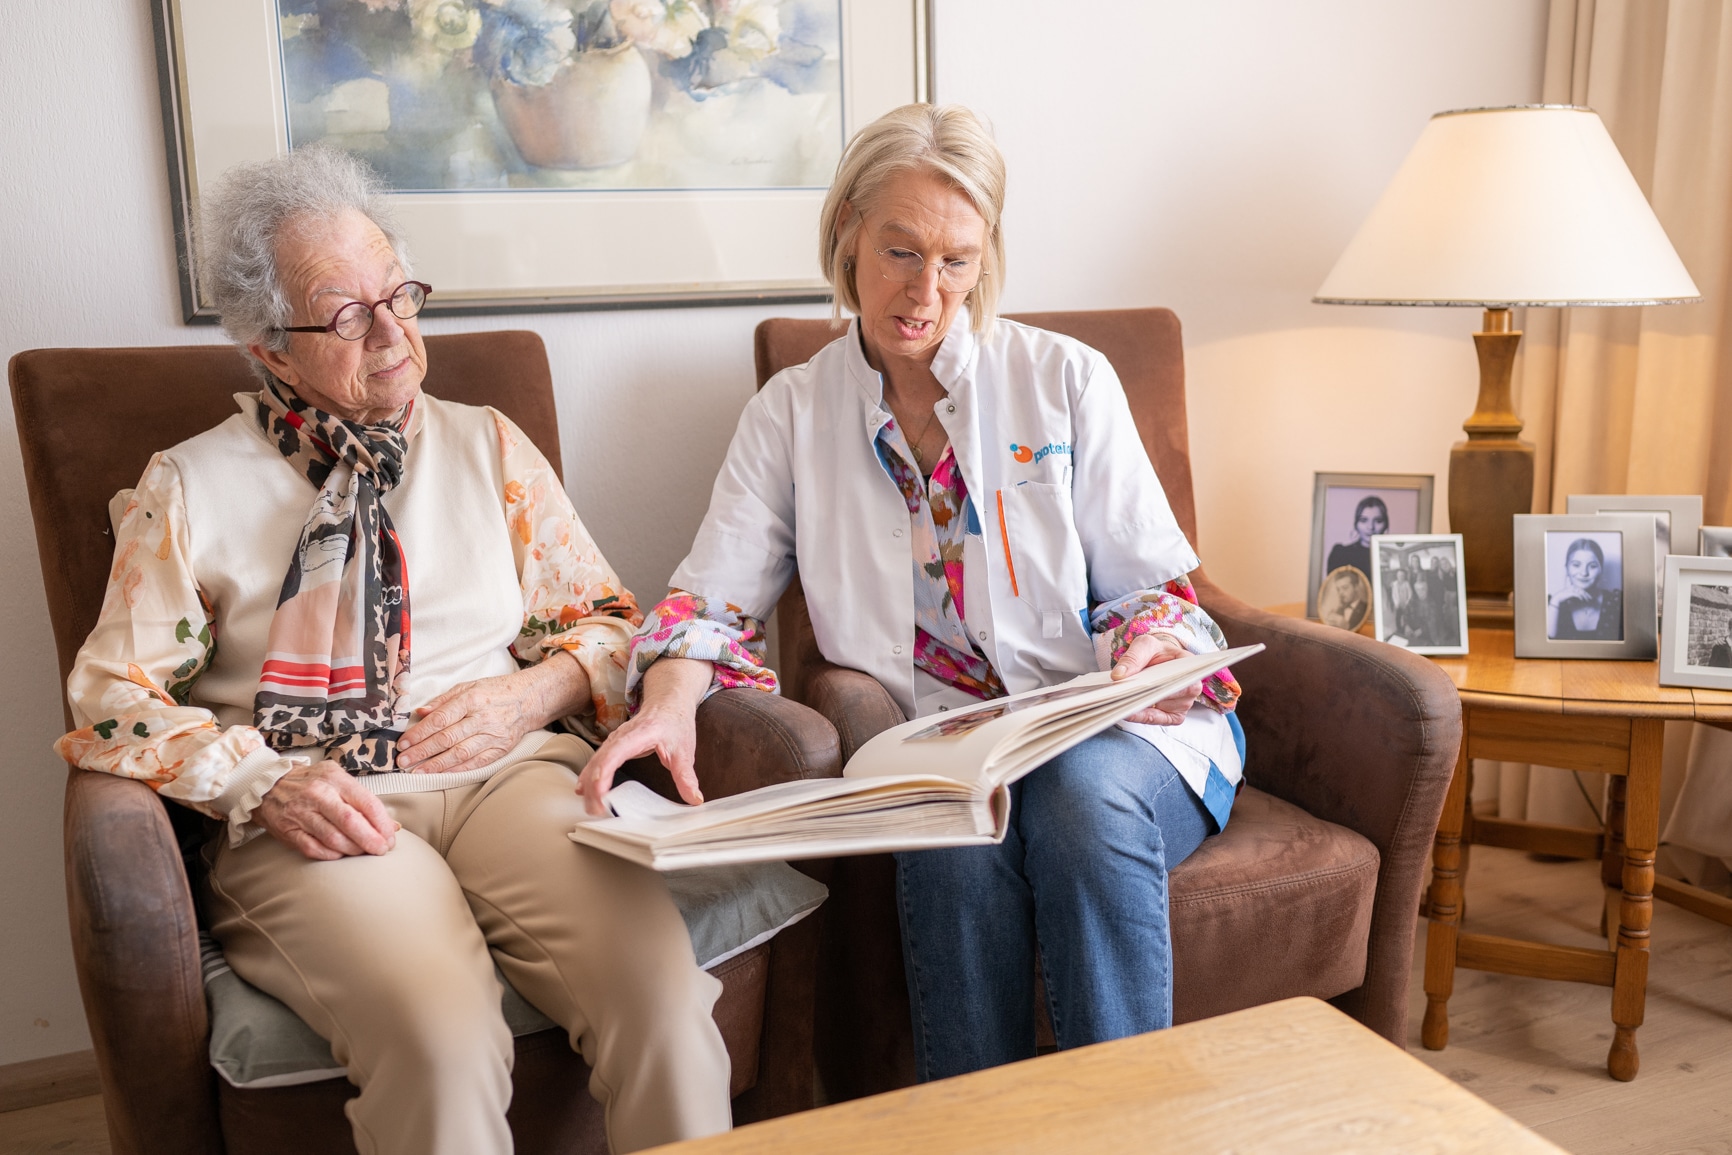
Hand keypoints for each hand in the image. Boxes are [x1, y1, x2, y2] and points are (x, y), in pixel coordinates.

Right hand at [255, 760, 396, 859]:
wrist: (266, 784)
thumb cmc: (309, 782)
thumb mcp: (337, 779)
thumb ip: (363, 800)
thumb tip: (391, 826)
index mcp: (334, 779)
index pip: (366, 803)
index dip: (382, 824)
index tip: (390, 836)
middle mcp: (318, 795)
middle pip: (351, 822)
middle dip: (371, 840)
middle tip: (381, 849)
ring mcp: (301, 813)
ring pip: (334, 839)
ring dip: (354, 850)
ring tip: (364, 852)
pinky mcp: (288, 831)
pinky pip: (314, 849)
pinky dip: (332, 855)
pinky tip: (341, 854)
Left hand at [397, 652, 589, 774]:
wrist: (529, 700)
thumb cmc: (495, 691)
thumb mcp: (468, 687)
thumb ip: (443, 700)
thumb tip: (420, 713)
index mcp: (472, 699)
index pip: (440, 719)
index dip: (419, 733)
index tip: (403, 743)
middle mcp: (482, 718)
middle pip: (447, 738)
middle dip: (422, 751)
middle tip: (402, 761)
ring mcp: (493, 736)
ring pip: (460, 754)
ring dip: (436, 764)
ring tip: (417, 771)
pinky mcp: (500, 749)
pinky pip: (475, 763)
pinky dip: (457, 770)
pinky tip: (441, 774)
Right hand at [579, 704, 704, 815]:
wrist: (668, 703)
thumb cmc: (675, 723)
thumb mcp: (685, 750)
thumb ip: (687, 775)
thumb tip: (695, 799)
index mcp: (640, 734)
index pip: (616, 752)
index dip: (604, 772)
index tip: (600, 792)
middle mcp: (622, 736)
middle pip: (600, 760)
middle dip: (593, 785)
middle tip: (596, 810)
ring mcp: (614, 740)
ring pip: (595, 761)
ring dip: (589, 784)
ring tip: (591, 807)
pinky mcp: (612, 746)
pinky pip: (596, 761)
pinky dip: (589, 777)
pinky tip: (582, 791)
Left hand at [1111, 632, 1202, 725]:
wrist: (1159, 661)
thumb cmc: (1157, 652)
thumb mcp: (1144, 645)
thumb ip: (1133, 657)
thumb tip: (1119, 675)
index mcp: (1191, 667)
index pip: (1181, 678)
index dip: (1162, 683)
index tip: (1143, 686)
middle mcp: (1191, 688)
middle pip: (1168, 697)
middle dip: (1145, 696)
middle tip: (1122, 696)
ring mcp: (1184, 704)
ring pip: (1162, 711)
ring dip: (1141, 708)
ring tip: (1121, 702)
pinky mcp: (1173, 716)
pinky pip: (1157, 720)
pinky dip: (1141, 717)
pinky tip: (1128, 712)